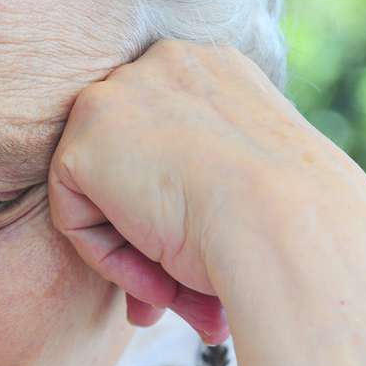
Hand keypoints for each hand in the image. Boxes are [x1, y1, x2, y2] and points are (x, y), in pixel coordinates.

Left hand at [48, 40, 365, 365]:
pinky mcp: (85, 139)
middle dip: (148, 238)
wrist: (287, 226)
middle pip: (131, 164)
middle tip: (173, 297)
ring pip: (102, 191)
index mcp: (214, 69)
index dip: (177, 209)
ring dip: (133, 254)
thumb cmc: (289, 220)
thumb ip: (208, 185)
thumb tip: (175, 234)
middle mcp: (164, 66)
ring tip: (173, 298)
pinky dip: (107, 258)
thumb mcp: (254, 185)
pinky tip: (156, 276)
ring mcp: (119, 96)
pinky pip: (76, 215)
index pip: (169, 140)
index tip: (202, 258)